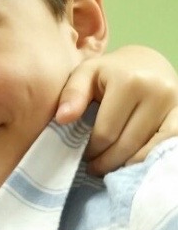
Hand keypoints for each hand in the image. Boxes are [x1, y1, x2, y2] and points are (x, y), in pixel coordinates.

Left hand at [56, 45, 177, 174]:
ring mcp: (176, 104)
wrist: (147, 61)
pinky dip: (151, 157)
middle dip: (107, 161)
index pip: (106, 132)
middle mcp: (157, 92)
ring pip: (150, 148)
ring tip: (111, 168)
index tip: (82, 156)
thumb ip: (72, 94)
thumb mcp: (86, 73)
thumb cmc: (109, 71)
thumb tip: (62, 119)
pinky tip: (134, 162)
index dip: (92, 150)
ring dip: (128, 164)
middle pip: (128, 144)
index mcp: (129, 82)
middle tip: (94, 168)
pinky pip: (171, 143)